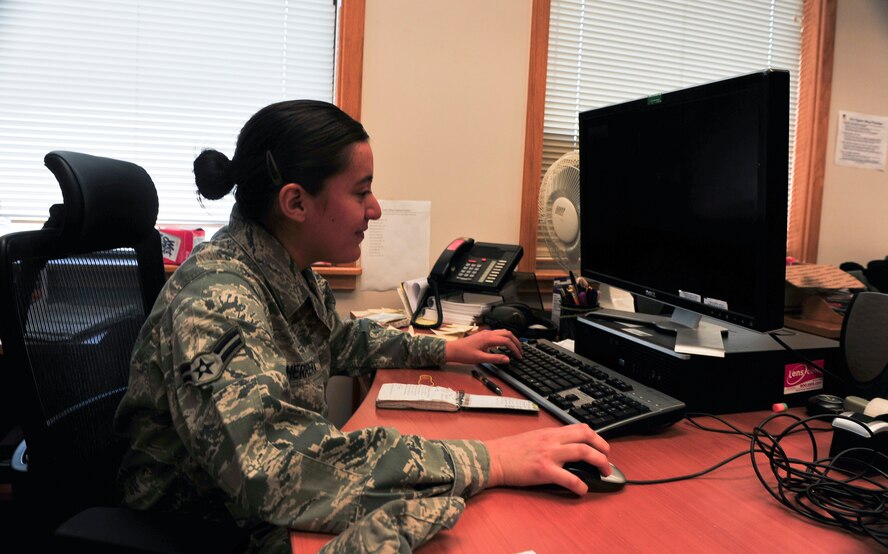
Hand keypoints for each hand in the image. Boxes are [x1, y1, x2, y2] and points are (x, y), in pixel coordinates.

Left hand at [444, 329, 521, 364]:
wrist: (453, 350)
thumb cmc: (464, 354)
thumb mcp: (480, 359)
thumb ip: (495, 358)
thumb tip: (507, 359)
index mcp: (488, 338)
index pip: (507, 341)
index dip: (515, 349)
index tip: (519, 356)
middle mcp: (488, 333)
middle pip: (507, 334)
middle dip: (516, 342)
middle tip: (520, 351)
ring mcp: (486, 333)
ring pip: (503, 332)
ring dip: (511, 338)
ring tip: (515, 347)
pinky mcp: (483, 335)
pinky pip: (498, 333)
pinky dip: (505, 338)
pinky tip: (504, 345)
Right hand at [485, 424, 610, 494]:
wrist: (493, 458)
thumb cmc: (510, 451)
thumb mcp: (534, 438)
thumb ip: (550, 441)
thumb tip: (566, 449)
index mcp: (550, 433)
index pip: (580, 428)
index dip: (596, 437)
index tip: (601, 447)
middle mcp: (552, 441)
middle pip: (587, 437)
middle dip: (603, 448)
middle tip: (607, 461)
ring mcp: (549, 455)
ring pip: (583, 452)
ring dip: (599, 462)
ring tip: (604, 472)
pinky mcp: (544, 471)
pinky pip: (569, 478)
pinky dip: (580, 485)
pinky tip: (583, 490)